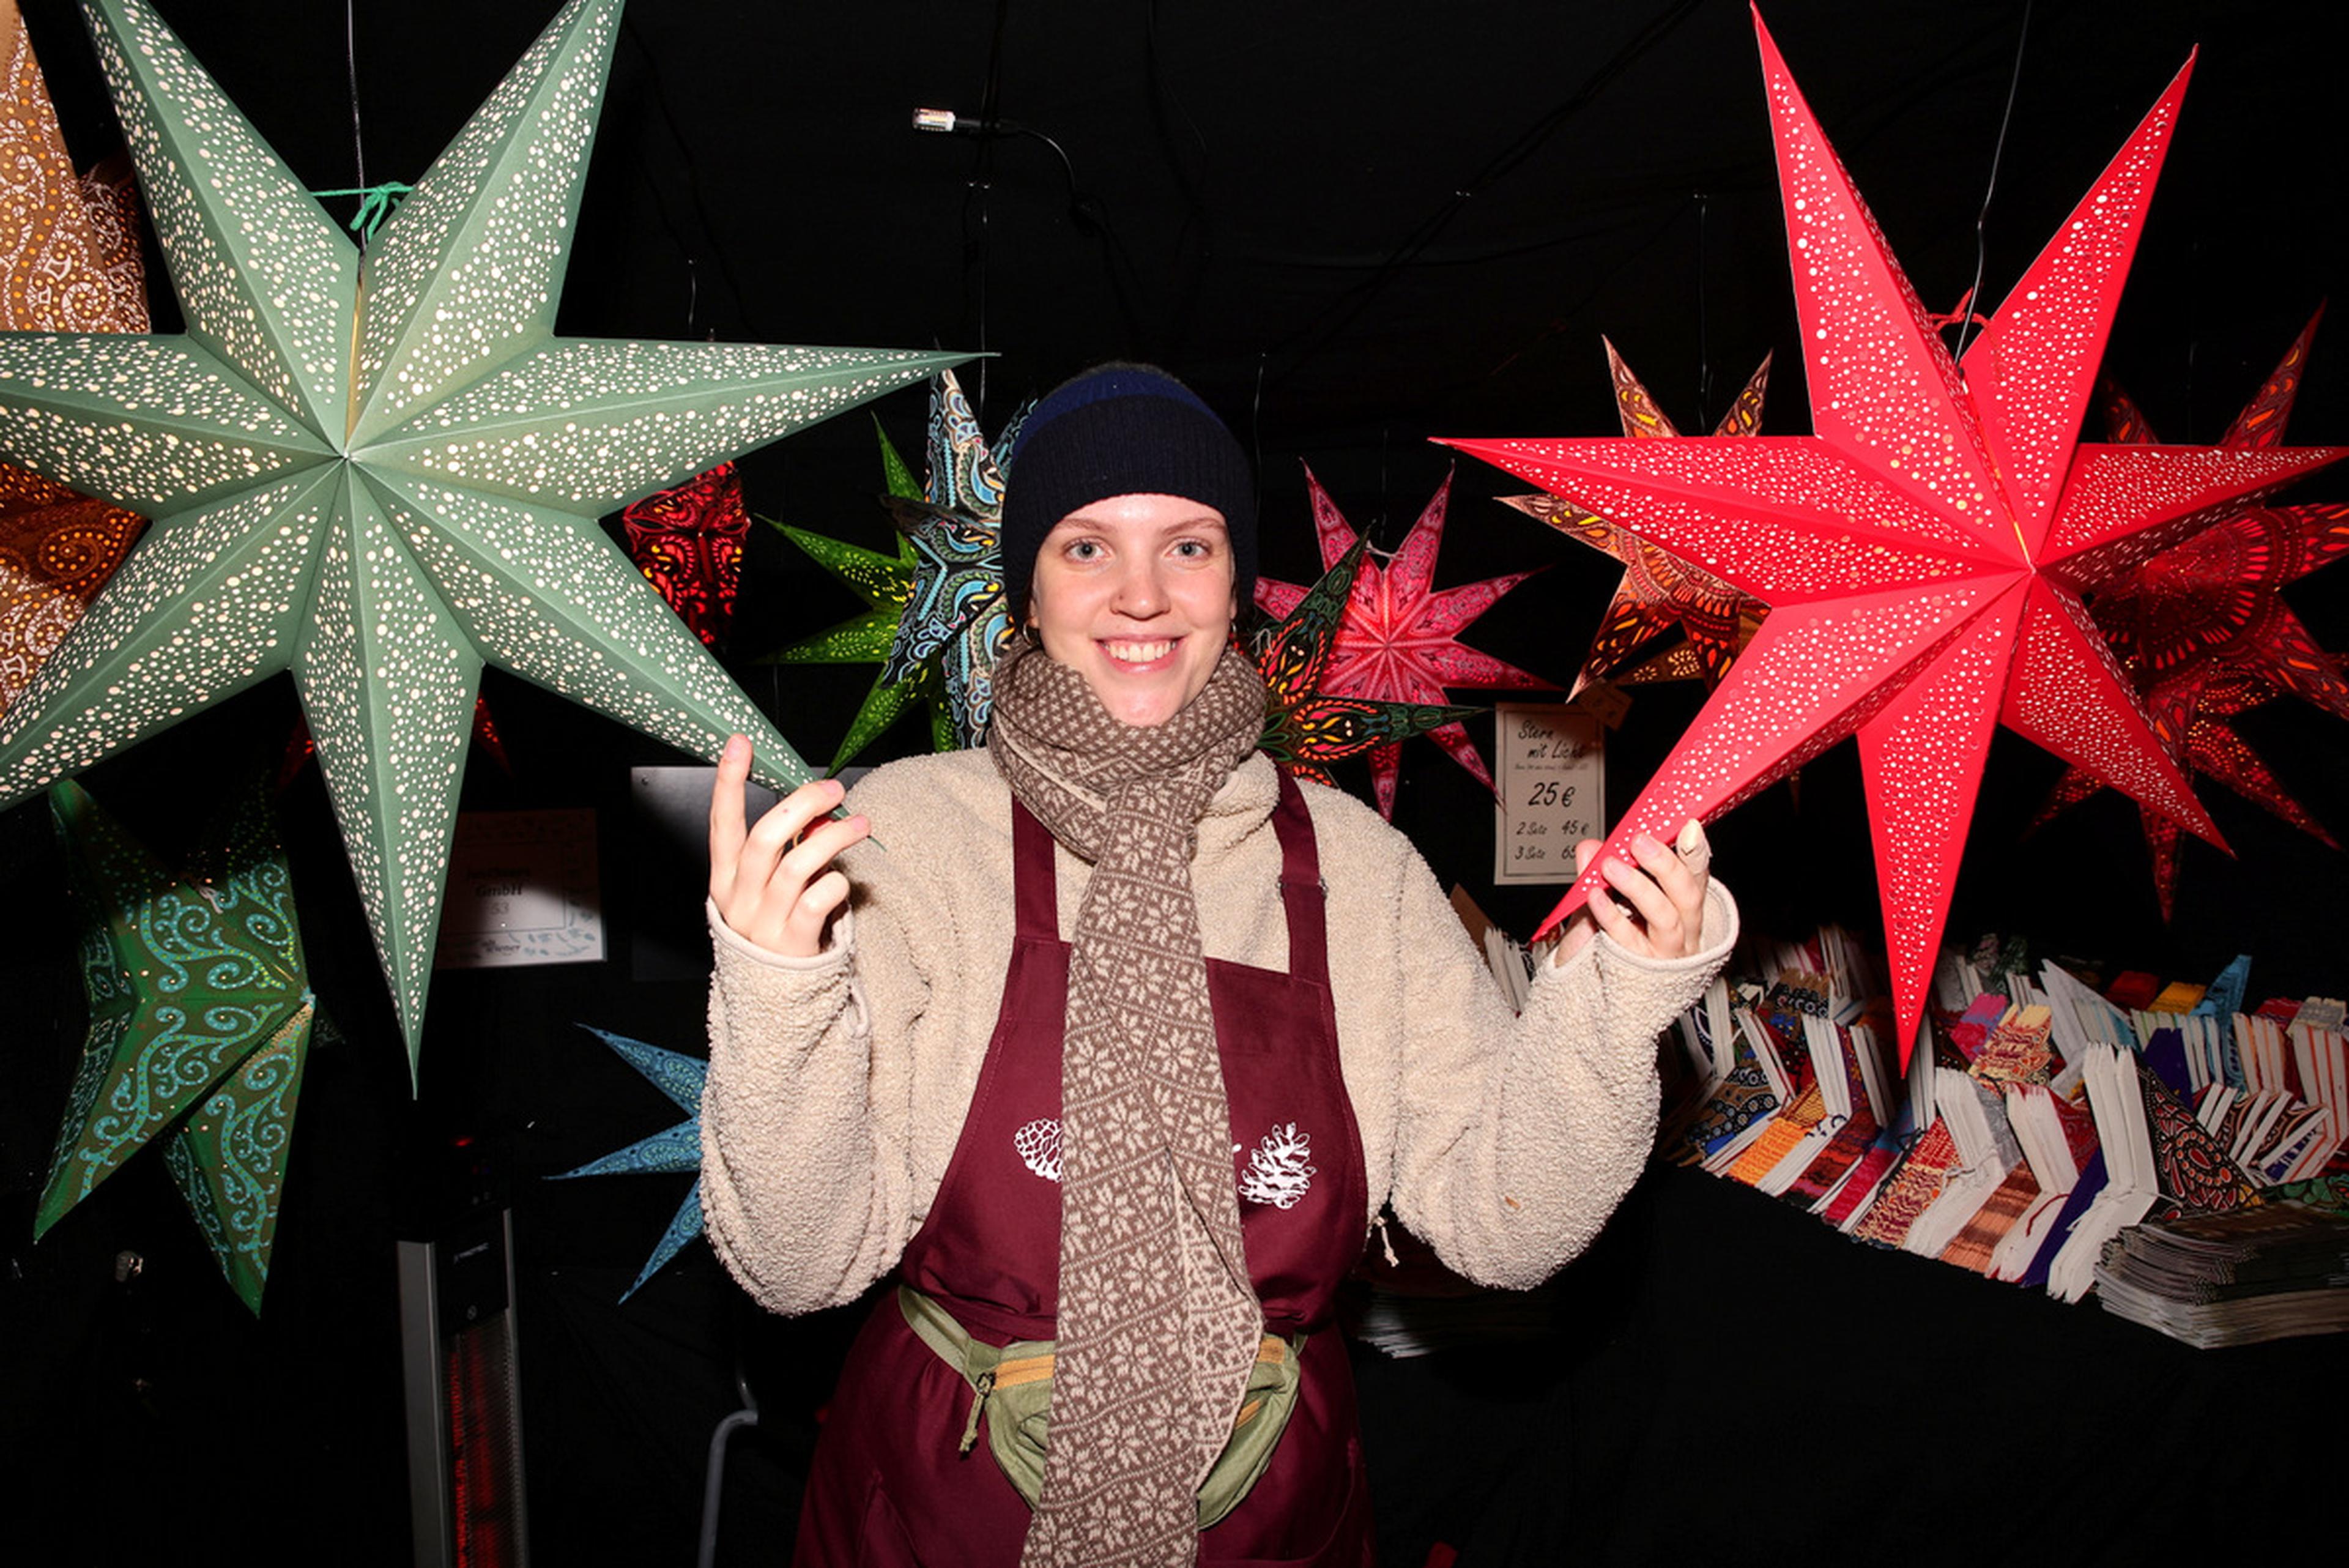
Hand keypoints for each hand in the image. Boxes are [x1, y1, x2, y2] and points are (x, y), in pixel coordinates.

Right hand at [708, 734, 870, 956]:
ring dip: (833, 838)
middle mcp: (740, 897)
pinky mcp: (793, 943)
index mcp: (726, 877)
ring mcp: (763, 922)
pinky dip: (836, 885)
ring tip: (861, 825)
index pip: (722, 822)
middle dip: (801, 805)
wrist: (772, 995)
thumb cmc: (773, 927)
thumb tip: (823, 812)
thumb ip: (790, 849)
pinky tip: (845, 881)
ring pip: (797, 865)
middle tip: (835, 790)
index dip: (728, 782)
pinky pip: (817, 902)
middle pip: (765, 837)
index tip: (740, 744)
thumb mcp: (769, 886)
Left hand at [1554, 819, 1710, 962]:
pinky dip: (1611, 916)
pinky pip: (1629, 941)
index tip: (1689, 827)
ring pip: (1666, 918)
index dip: (1696, 851)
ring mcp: (1664, 953)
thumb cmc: (1606, 942)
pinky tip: (1595, 898)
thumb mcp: (1602, 901)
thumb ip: (1597, 874)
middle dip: (1666, 865)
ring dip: (1638, 888)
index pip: (1696, 875)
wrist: (1586, 991)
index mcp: (1681, 906)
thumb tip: (1590, 846)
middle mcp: (1682, 930)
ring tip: (1611, 867)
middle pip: (1687, 896)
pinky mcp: (1641, 971)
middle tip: (1640, 843)